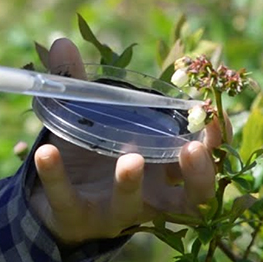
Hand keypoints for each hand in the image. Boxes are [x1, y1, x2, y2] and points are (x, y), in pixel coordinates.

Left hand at [28, 38, 229, 246]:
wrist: (53, 205)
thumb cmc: (88, 157)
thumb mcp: (89, 119)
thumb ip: (79, 84)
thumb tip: (62, 43)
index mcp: (165, 169)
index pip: (205, 160)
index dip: (216, 143)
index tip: (215, 116)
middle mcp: (150, 195)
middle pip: (193, 195)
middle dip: (199, 174)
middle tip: (192, 149)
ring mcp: (115, 210)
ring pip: (134, 206)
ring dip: (132, 182)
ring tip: (130, 159)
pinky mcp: (77, 218)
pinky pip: (67, 199)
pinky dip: (56, 175)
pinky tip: (46, 151)